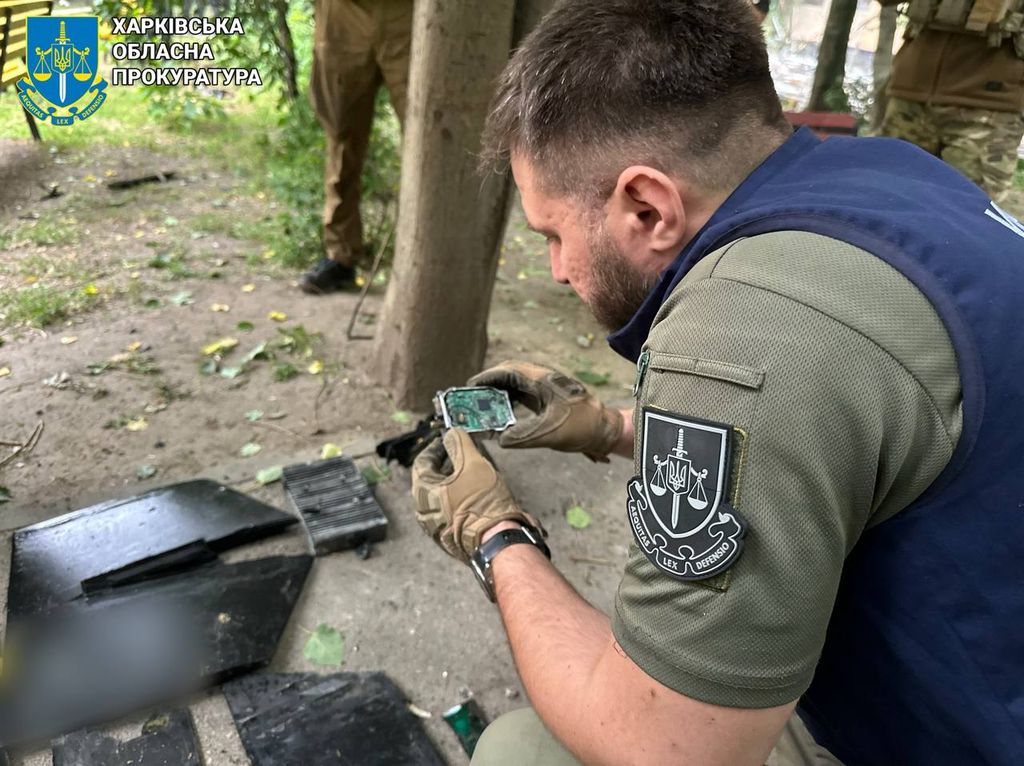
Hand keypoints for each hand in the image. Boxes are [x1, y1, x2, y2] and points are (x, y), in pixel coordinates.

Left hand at [410, 428, 545, 562]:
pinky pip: (450, 510)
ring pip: (442, 496)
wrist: (497, 541)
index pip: (422, 462)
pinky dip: (459, 497)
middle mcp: (424, 511)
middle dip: (447, 463)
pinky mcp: (451, 537)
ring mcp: (436, 527)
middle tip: (462, 453)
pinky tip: (476, 492)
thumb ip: (459, 444)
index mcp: (422, 492)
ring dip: (455, 480)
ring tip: (473, 471)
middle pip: (431, 479)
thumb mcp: (472, 464)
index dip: (435, 447)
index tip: (447, 439)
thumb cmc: (482, 502)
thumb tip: (451, 433)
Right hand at [469, 361, 623, 461]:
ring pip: (516, 382)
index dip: (487, 377)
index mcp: (542, 379)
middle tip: (473, 397)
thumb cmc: (581, 426)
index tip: (470, 386)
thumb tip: (499, 440)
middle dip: (489, 383)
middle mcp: (542, 377)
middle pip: (509, 373)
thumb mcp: (550, 434)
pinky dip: (510, 398)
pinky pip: (524, 391)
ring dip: (499, 391)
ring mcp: (546, 385)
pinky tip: (502, 411)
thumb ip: (523, 437)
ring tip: (483, 404)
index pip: (508, 370)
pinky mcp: (549, 395)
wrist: (605, 428)